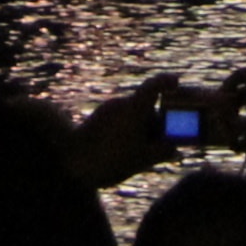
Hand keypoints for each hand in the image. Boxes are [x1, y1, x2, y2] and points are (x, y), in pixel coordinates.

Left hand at [64, 76, 191, 190]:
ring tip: (136, 157)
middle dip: (156, 126)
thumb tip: (174, 148)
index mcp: (134, 108)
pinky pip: (121, 121)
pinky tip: (122, 155)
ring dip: (141, 132)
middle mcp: (121, 104)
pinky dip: (127, 133)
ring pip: (134, 116)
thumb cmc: (109, 159)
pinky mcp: (99, 118)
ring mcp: (108, 110)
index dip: (167, 82)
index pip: (155, 85)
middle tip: (160, 147)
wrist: (69, 163)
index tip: (176, 83)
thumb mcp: (142, 159)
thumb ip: (163, 152)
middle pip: (147, 108)